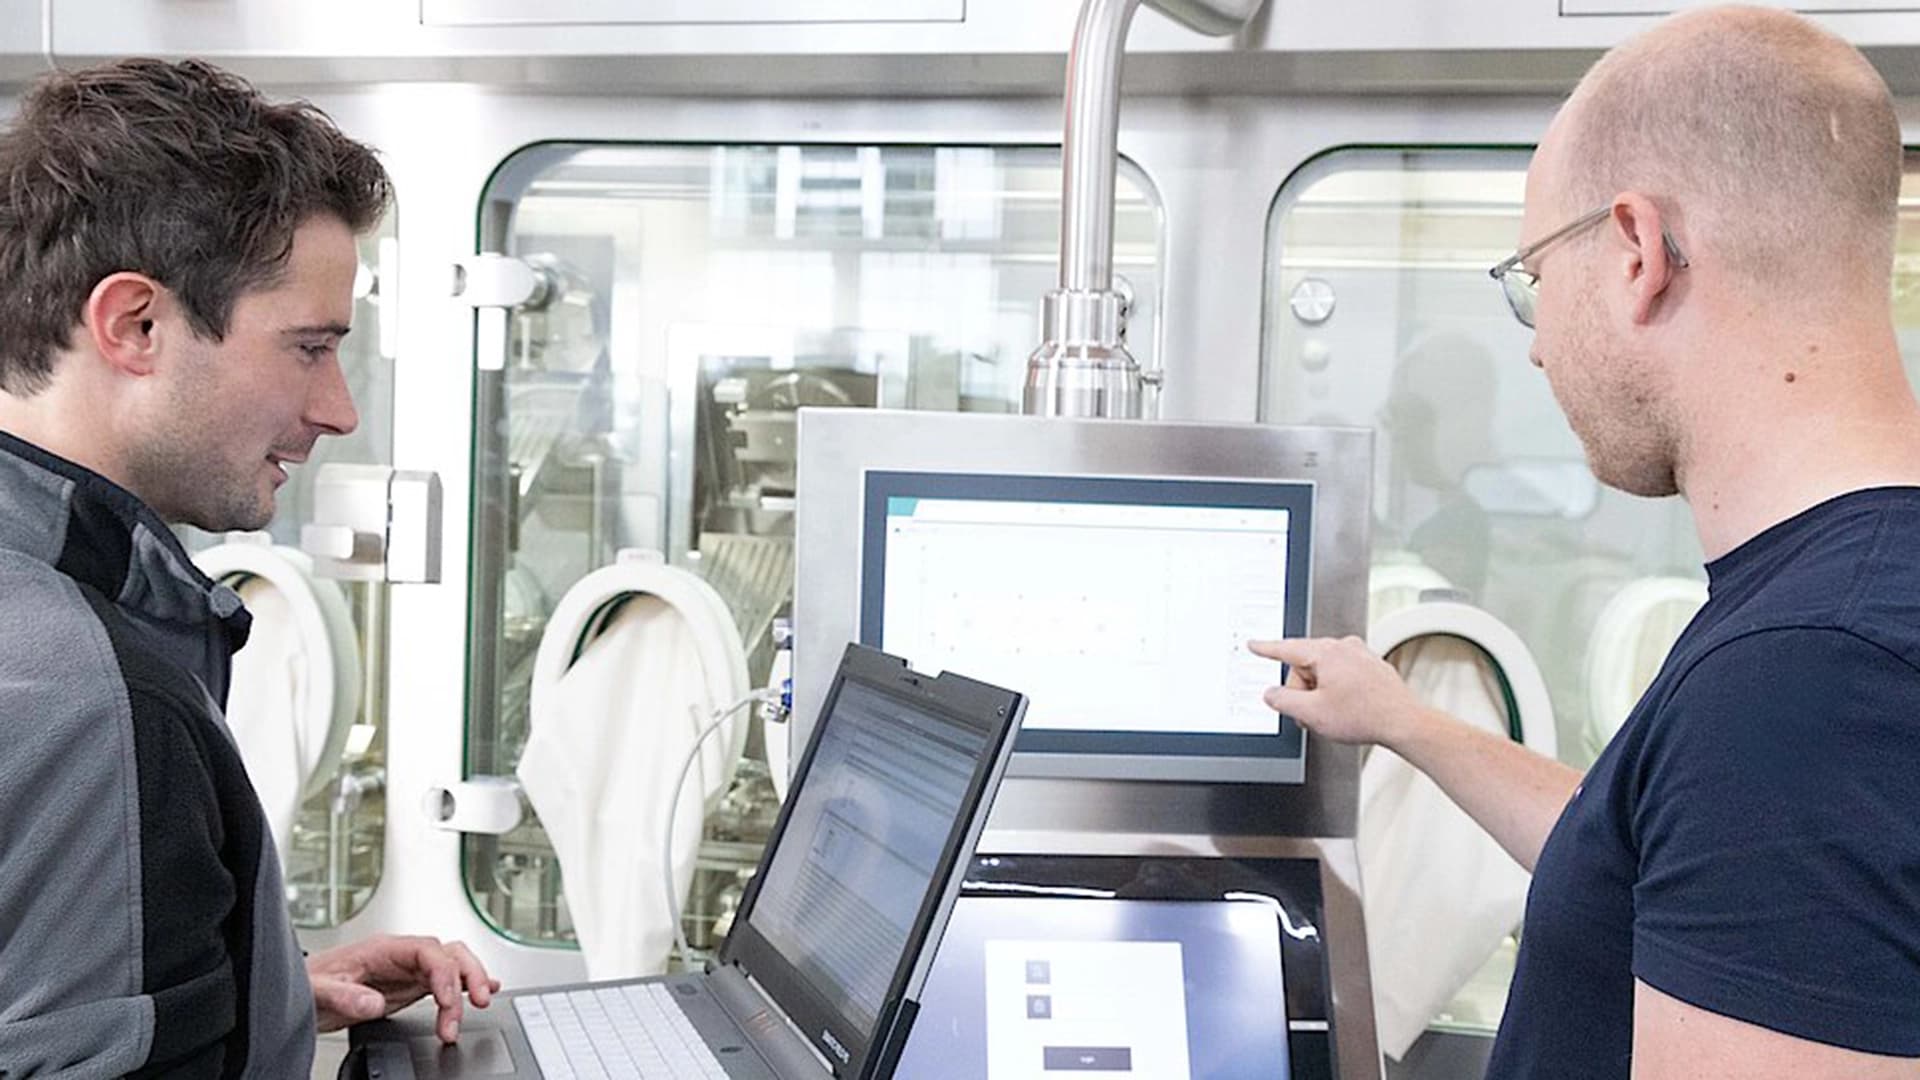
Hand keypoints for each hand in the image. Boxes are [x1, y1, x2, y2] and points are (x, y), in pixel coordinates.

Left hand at [306, 934, 501, 1043]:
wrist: (300, 991)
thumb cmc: (308, 984)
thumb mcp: (319, 990)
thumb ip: (346, 995)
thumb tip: (375, 1002)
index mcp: (383, 949)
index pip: (428, 951)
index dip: (444, 974)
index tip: (447, 1001)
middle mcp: (401, 956)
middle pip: (450, 953)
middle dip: (470, 976)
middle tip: (477, 1004)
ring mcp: (408, 970)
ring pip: (454, 964)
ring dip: (470, 983)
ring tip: (480, 1005)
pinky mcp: (409, 985)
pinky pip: (446, 980)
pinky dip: (466, 985)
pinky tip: (482, 992)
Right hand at [1248, 636, 1427, 748]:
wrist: (1403, 722)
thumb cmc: (1366, 715)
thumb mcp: (1312, 713)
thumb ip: (1283, 701)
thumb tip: (1273, 694)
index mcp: (1327, 653)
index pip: (1287, 649)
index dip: (1266, 649)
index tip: (1255, 645)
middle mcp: (1344, 648)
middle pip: (1305, 665)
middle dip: (1303, 690)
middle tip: (1312, 713)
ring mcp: (1360, 655)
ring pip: (1324, 671)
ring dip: (1321, 692)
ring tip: (1335, 713)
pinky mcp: (1370, 666)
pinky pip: (1342, 674)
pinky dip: (1338, 690)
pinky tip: (1349, 708)